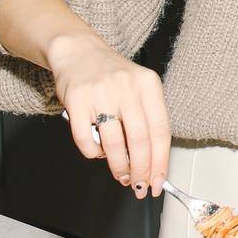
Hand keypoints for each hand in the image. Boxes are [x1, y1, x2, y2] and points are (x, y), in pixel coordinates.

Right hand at [51, 35, 170, 197]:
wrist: (79, 51)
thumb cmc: (112, 76)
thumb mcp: (138, 88)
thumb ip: (147, 119)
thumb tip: (152, 161)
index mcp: (148, 85)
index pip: (160, 131)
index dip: (160, 161)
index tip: (158, 181)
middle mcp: (127, 87)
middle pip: (139, 140)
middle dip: (141, 170)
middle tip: (139, 186)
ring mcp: (101, 93)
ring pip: (113, 144)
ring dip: (119, 167)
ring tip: (121, 175)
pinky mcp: (76, 100)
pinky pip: (85, 140)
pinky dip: (93, 153)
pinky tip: (98, 153)